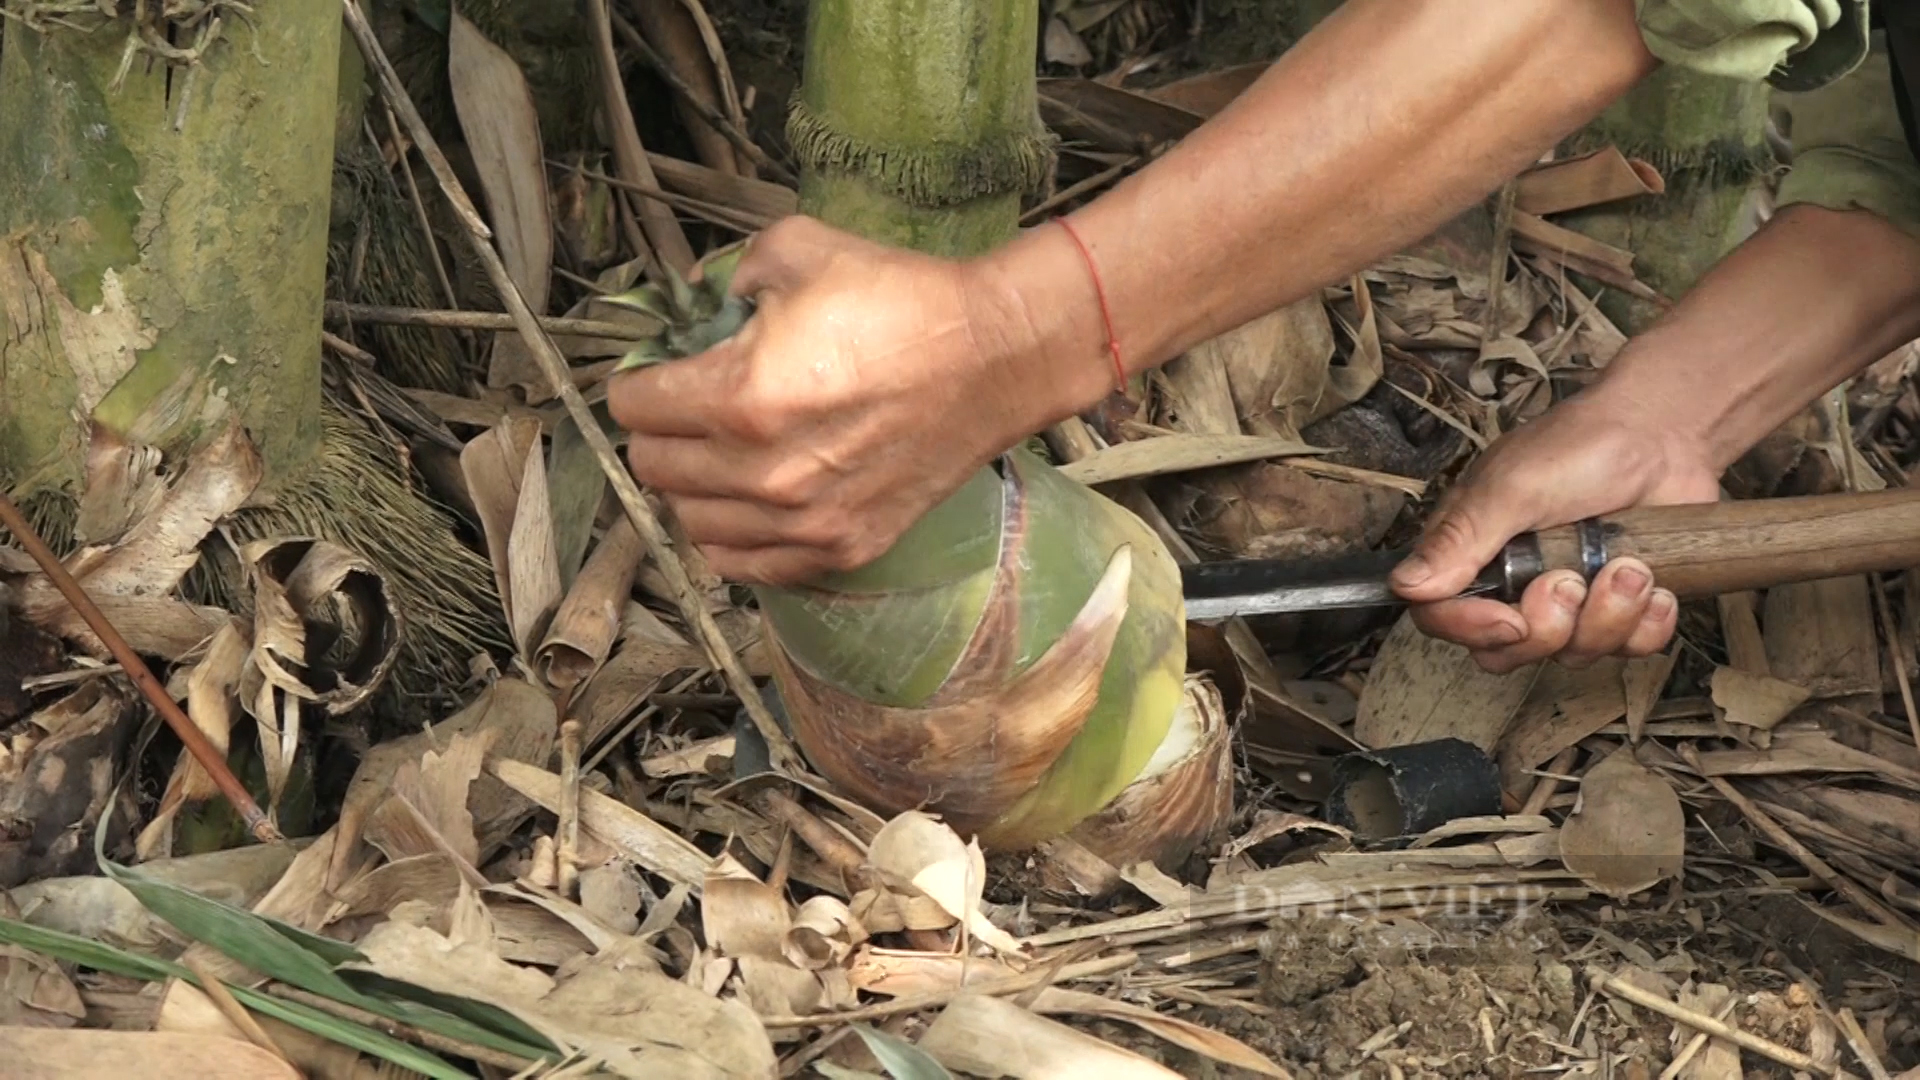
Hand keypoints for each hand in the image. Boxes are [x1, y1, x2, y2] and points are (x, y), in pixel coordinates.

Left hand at [605, 216, 1083, 584]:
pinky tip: (744, 503)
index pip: (636, 407)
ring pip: (691, 520)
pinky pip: (744, 565)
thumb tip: (694, 302)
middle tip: (687, 409)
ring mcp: (801, 522)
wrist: (992, 360)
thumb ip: (724, 274)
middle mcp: (762, 474)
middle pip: (654, 467)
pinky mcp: (839, 548)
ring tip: (717, 454)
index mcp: (740, 397)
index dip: (639, 381)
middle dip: (660, 431)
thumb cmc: (900, 301)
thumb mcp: (798, 250)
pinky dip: (729, 536)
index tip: (658, 373)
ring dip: (692, 485)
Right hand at [1388, 386, 1722, 671]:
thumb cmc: (1583, 445)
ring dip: (1609, 615)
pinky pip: (1629, 648)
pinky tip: (1654, 583)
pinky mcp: (1621, 605)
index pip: (1441, 616)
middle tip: (1572, 581)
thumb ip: (1460, 539)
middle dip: (1548, 629)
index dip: (1470, 629)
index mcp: (1472, 550)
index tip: (1510, 618)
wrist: (1667, 433)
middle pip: (1507, 650)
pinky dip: (1648, 622)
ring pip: (1573, 653)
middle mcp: (1515, 581)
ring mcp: (1571, 597)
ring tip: (1629, 565)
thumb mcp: (1511, 487)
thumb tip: (1405, 585)